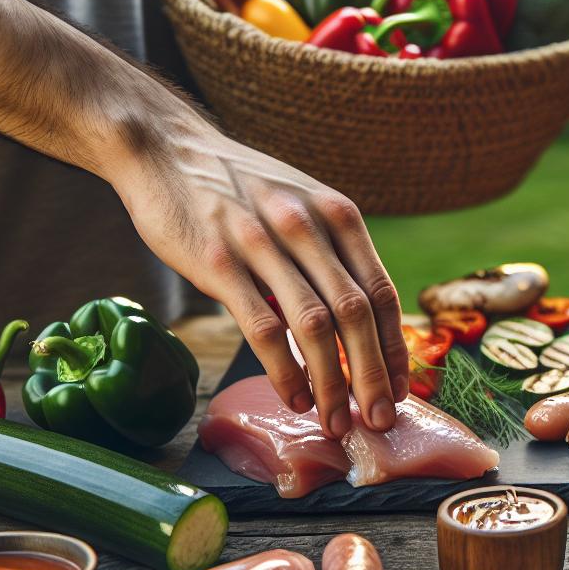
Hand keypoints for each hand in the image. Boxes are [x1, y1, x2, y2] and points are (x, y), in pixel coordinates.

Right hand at [112, 129, 410, 432]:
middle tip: (380, 420)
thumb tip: (360, 318)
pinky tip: (294, 397)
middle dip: (373, 375)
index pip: (381, 291)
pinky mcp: (219, 262)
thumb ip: (331, 251)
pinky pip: (264, 328)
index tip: (402, 388)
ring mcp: (263, 244)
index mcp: (338, 215)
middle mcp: (308, 227)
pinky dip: (286, 370)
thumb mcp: (301, 204)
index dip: (395, 346)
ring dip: (332, 383)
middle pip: (356, 314)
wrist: (165, 148)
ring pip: (316, 327)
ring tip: (336, 421)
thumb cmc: (238, 187)